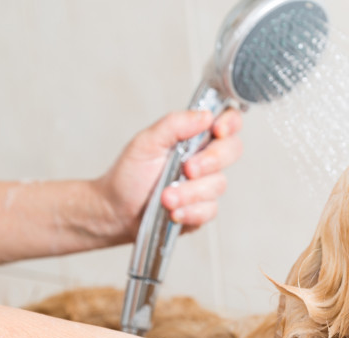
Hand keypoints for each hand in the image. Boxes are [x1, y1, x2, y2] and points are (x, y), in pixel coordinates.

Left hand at [94, 109, 242, 240]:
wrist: (116, 210)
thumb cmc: (130, 174)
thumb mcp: (146, 142)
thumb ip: (174, 124)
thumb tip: (204, 116)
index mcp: (194, 137)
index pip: (227, 122)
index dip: (230, 123)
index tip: (217, 130)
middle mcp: (205, 159)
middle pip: (232, 150)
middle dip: (211, 161)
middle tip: (188, 169)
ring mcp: (205, 185)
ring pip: (218, 184)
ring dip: (190, 192)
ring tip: (165, 197)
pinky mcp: (202, 210)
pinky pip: (210, 210)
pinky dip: (190, 211)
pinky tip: (173, 212)